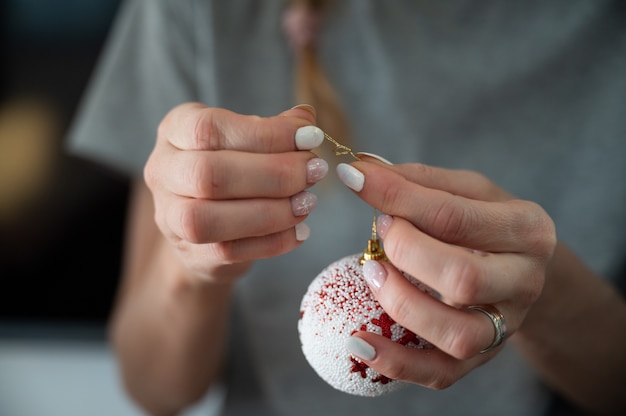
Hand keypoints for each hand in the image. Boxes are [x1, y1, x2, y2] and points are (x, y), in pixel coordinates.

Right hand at [143, 103, 327, 282]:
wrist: (205, 223)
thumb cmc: (230, 167)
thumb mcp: (244, 137)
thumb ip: (271, 128)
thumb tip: (305, 118)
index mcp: (174, 130)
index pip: (209, 128)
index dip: (266, 133)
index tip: (310, 136)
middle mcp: (163, 172)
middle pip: (209, 174)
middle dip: (273, 173)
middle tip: (315, 171)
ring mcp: (170, 218)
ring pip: (209, 219)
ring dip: (271, 211)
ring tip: (307, 202)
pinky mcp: (191, 254)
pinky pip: (228, 252)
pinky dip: (272, 242)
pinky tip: (300, 230)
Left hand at [338, 157, 556, 388]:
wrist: (521, 270)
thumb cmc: (485, 224)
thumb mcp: (467, 190)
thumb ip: (420, 181)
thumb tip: (362, 169)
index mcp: (526, 228)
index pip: (454, 215)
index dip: (397, 196)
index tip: (354, 178)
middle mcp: (524, 281)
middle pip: (462, 277)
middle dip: (405, 251)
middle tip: (380, 232)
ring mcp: (505, 326)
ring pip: (456, 333)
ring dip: (401, 303)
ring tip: (371, 273)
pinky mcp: (481, 358)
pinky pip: (440, 374)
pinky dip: (395, 363)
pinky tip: (360, 340)